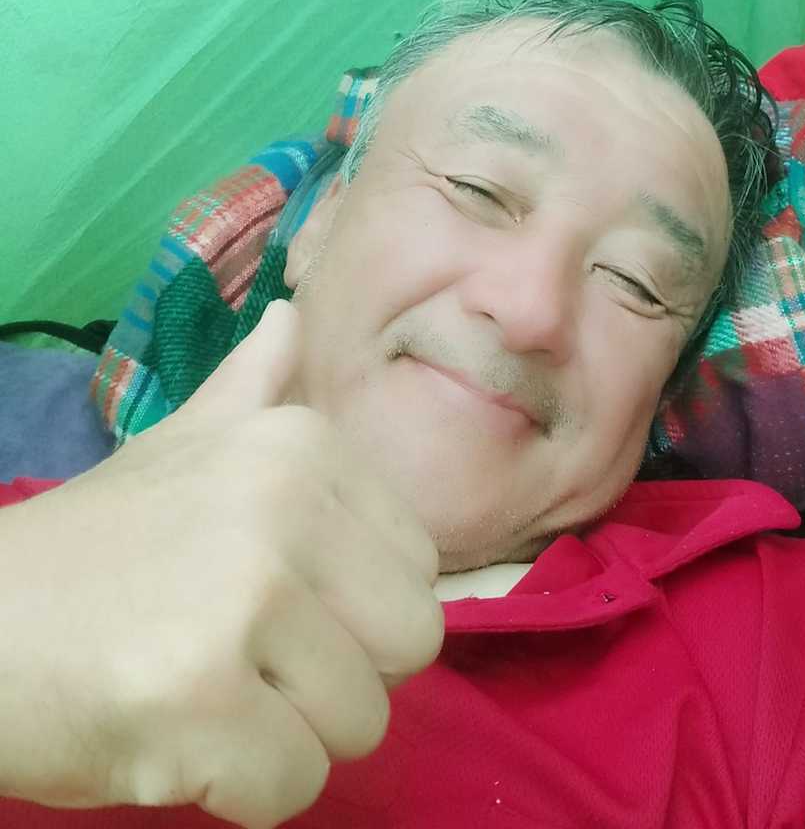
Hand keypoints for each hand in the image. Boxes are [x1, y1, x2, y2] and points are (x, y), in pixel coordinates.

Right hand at [0, 299, 443, 827]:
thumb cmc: (94, 545)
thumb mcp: (177, 445)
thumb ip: (251, 385)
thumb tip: (293, 315)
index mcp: (299, 444)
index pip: (419, 568)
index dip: (354, 610)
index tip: (273, 605)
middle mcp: (283, 504)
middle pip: (409, 644)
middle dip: (339, 678)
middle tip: (249, 663)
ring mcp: (241, 598)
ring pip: (360, 723)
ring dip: (286, 736)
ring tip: (204, 692)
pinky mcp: (198, 697)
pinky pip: (294, 784)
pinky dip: (241, 787)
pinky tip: (175, 737)